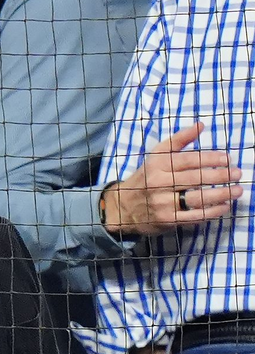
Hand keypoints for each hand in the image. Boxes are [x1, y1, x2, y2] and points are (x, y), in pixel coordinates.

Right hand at [101, 122, 243, 235]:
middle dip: (220, 176)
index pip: (188, 160)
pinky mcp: (167, 220)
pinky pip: (193, 216)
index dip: (210, 158)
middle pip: (194, 179)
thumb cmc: (145, 178)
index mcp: (157, 165)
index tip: (227, 158)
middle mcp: (159, 184)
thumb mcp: (156, 156)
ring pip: (196, 198)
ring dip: (220, 194)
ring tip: (237, 191)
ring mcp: (162, 203)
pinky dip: (211, 212)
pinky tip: (224, 206)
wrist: (122, 207)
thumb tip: (201, 125)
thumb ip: (179, 140)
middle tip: (237, 173)